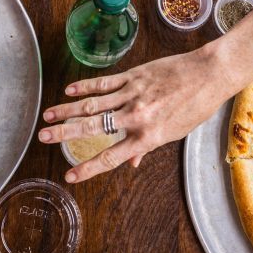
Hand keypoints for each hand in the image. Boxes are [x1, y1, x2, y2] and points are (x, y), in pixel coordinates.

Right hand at [38, 42, 244, 182]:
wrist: (208, 76)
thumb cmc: (195, 107)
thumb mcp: (174, 134)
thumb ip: (147, 146)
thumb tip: (131, 163)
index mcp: (147, 138)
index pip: (111, 157)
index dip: (87, 168)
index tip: (69, 175)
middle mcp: (137, 118)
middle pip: (93, 128)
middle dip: (65, 134)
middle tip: (43, 137)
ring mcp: (133, 95)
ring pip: (93, 104)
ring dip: (67, 110)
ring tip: (48, 115)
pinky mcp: (134, 77)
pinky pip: (104, 84)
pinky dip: (85, 86)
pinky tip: (69, 91)